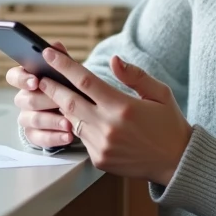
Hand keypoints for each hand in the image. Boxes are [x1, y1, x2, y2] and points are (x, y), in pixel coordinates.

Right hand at [7, 41, 73, 149]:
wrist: (79, 110)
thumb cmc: (69, 87)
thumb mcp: (68, 72)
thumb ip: (61, 59)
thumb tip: (55, 45)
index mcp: (28, 79)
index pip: (13, 76)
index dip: (22, 79)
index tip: (35, 81)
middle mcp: (24, 98)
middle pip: (25, 99)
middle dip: (44, 100)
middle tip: (60, 101)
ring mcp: (28, 117)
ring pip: (32, 120)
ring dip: (51, 121)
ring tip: (69, 124)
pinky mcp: (34, 135)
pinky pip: (39, 138)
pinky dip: (54, 138)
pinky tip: (69, 136)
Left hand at [37, 48, 192, 185]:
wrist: (177, 162)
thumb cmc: (169, 124)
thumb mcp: (160, 93)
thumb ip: (134, 75)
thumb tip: (114, 60)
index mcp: (123, 107)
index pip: (85, 81)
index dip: (64, 66)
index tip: (50, 53)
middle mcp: (108, 127)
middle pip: (69, 102)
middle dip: (50, 87)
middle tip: (38, 75)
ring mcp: (101, 145)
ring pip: (72, 120)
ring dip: (62, 106)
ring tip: (53, 93)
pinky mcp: (99, 159)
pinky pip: (81, 137)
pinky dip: (77, 125)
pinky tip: (78, 116)